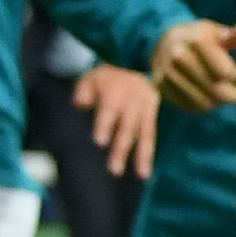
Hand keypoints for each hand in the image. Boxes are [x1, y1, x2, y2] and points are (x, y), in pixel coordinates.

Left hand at [73, 61, 160, 179]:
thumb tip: (81, 104)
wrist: (135, 62)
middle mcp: (134, 99)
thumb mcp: (90, 78)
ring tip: (141, 175)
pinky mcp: (154, 112)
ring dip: (143, 155)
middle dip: (122, 149)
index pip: (109, 110)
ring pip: (145, 133)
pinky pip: (152, 134)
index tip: (99, 142)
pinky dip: (149, 153)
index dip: (105, 125)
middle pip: (128, 127)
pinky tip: (146, 170)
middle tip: (115, 170)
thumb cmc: (107, 78)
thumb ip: (83, 92)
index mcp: (115, 90)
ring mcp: (146, 106)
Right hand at [151, 19, 235, 112]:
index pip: (225, 72)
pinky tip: (204, 95)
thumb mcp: (214, 32)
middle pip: (216, 90)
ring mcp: (167, 72)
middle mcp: (179, 55)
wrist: (163, 42)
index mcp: (196, 40)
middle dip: (230, 95)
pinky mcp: (161, 86)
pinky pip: (190, 107)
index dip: (233, 76)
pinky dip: (201, 105)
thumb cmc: (197, 38)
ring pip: (204, 102)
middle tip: (235, 94)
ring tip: (219, 93)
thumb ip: (232, 35)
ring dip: (216, 102)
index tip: (234, 74)